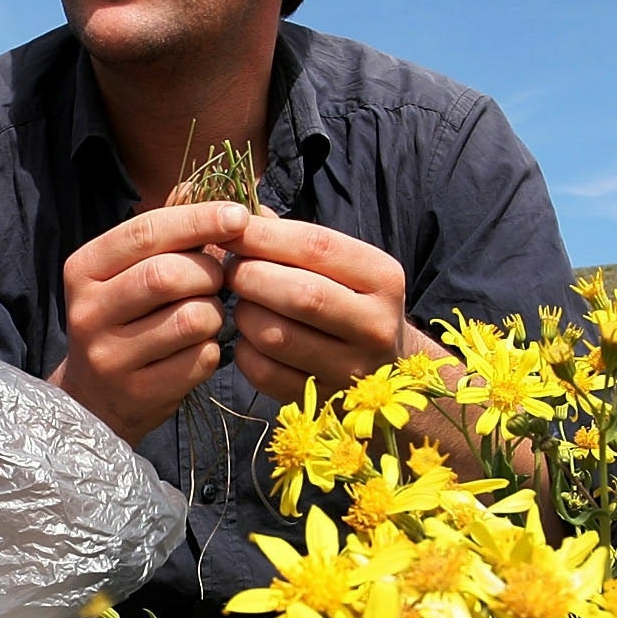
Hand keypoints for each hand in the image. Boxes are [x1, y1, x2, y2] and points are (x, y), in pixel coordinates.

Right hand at [50, 201, 246, 444]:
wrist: (95, 399)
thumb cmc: (124, 320)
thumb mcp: (128, 271)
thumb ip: (163, 231)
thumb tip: (200, 184)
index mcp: (84, 269)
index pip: (145, 231)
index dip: (198, 219)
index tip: (238, 216)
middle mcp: (87, 311)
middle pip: (169, 274)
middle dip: (210, 272)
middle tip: (218, 279)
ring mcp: (110, 357)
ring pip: (192, 318)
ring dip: (215, 313)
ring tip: (205, 316)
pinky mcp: (138, 394)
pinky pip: (200, 360)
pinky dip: (211, 350)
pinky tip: (197, 349)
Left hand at [226, 214, 411, 400]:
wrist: (386, 368)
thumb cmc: (349, 300)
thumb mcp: (340, 265)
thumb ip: (293, 238)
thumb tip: (241, 216)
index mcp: (383, 278)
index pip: (317, 247)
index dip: (265, 236)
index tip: (230, 229)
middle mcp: (375, 325)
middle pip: (299, 294)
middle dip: (250, 276)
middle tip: (230, 270)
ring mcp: (351, 369)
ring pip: (276, 336)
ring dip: (244, 314)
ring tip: (242, 303)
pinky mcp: (323, 401)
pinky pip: (264, 373)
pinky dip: (245, 351)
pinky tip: (250, 338)